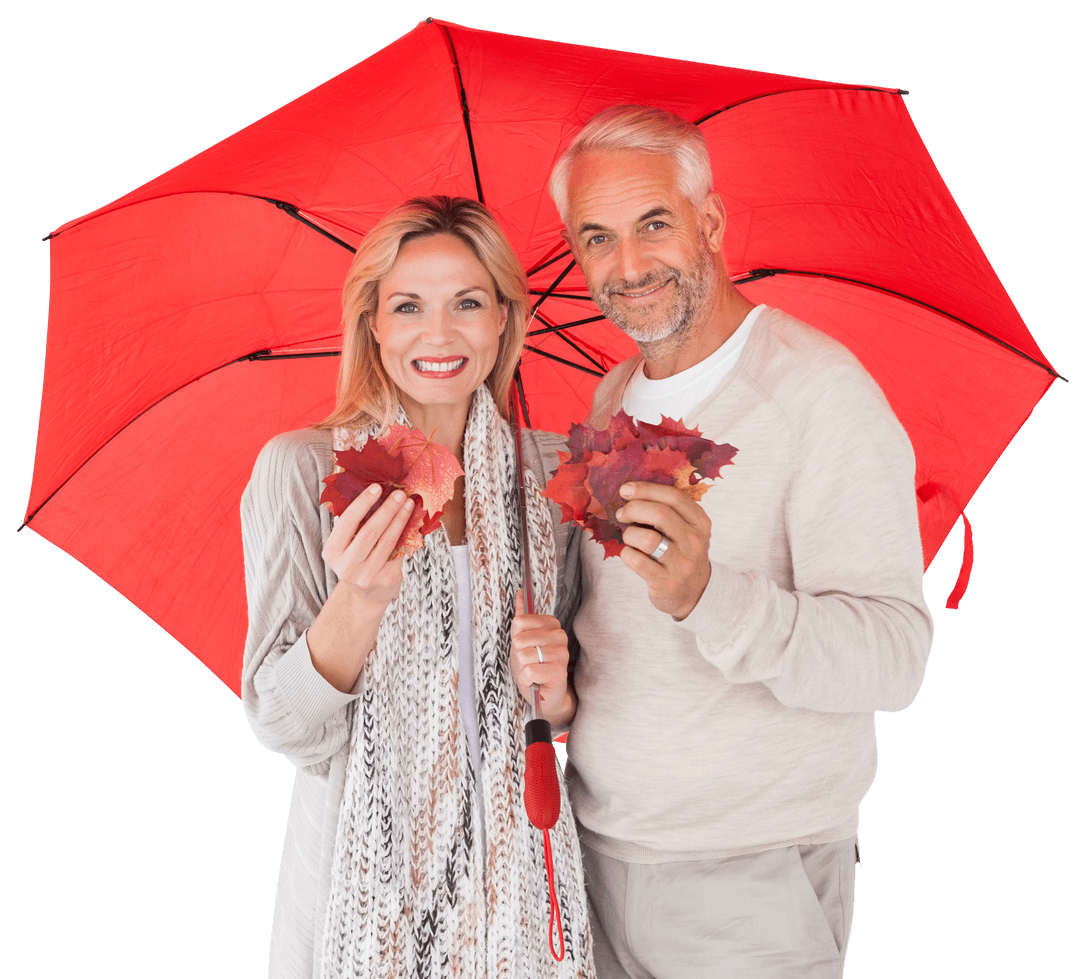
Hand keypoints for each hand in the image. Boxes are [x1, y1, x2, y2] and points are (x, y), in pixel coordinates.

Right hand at [322, 484, 413, 606]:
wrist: (365, 594)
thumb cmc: (356, 560)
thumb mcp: (346, 545)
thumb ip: (355, 524)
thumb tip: (376, 491)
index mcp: (332, 552)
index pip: (347, 522)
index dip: (363, 503)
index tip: (377, 487)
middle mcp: (346, 566)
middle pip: (370, 532)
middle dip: (387, 510)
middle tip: (399, 494)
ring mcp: (366, 576)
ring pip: (387, 542)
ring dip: (400, 519)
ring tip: (408, 504)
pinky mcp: (385, 580)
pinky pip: (398, 552)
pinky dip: (407, 535)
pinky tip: (412, 522)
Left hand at [509, 589, 574, 725]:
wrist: (544, 695)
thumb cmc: (533, 666)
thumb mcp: (522, 640)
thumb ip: (522, 617)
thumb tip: (519, 593)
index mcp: (552, 624)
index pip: (520, 621)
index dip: (516, 638)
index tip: (527, 647)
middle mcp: (560, 636)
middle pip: (520, 639)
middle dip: (519, 656)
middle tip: (530, 663)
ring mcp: (562, 653)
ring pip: (524, 655)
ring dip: (523, 669)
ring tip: (533, 672)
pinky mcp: (559, 672)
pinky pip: (529, 670)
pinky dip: (527, 679)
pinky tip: (536, 681)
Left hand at [615, 481, 711, 619]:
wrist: (694, 592)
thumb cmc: (681, 553)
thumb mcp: (686, 529)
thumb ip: (667, 510)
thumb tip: (630, 491)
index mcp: (700, 522)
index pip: (674, 497)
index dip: (646, 489)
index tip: (625, 489)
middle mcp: (694, 542)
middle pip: (660, 514)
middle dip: (633, 509)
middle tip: (621, 514)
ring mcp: (682, 564)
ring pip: (648, 539)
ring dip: (630, 534)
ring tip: (629, 538)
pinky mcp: (667, 582)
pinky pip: (637, 561)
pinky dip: (626, 554)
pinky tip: (629, 553)